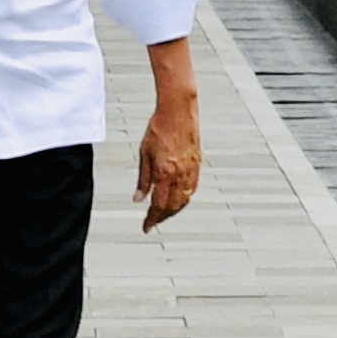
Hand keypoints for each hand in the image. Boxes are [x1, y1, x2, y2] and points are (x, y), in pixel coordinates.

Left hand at [136, 39, 201, 230]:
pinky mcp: (197, 165)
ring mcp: (191, 170)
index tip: (146, 227)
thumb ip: (142, 179)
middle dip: (163, 217)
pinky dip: (184, 199)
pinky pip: (192, 189)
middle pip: (173, 206)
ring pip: (185, 200)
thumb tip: (138, 198)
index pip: (159, 205)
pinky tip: (178, 199)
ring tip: (164, 214)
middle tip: (153, 222)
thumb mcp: (144, 153)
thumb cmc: (159, 127)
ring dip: (174, 210)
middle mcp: (180, 174)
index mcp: (165, 172)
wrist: (178, 110)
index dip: (152, 219)